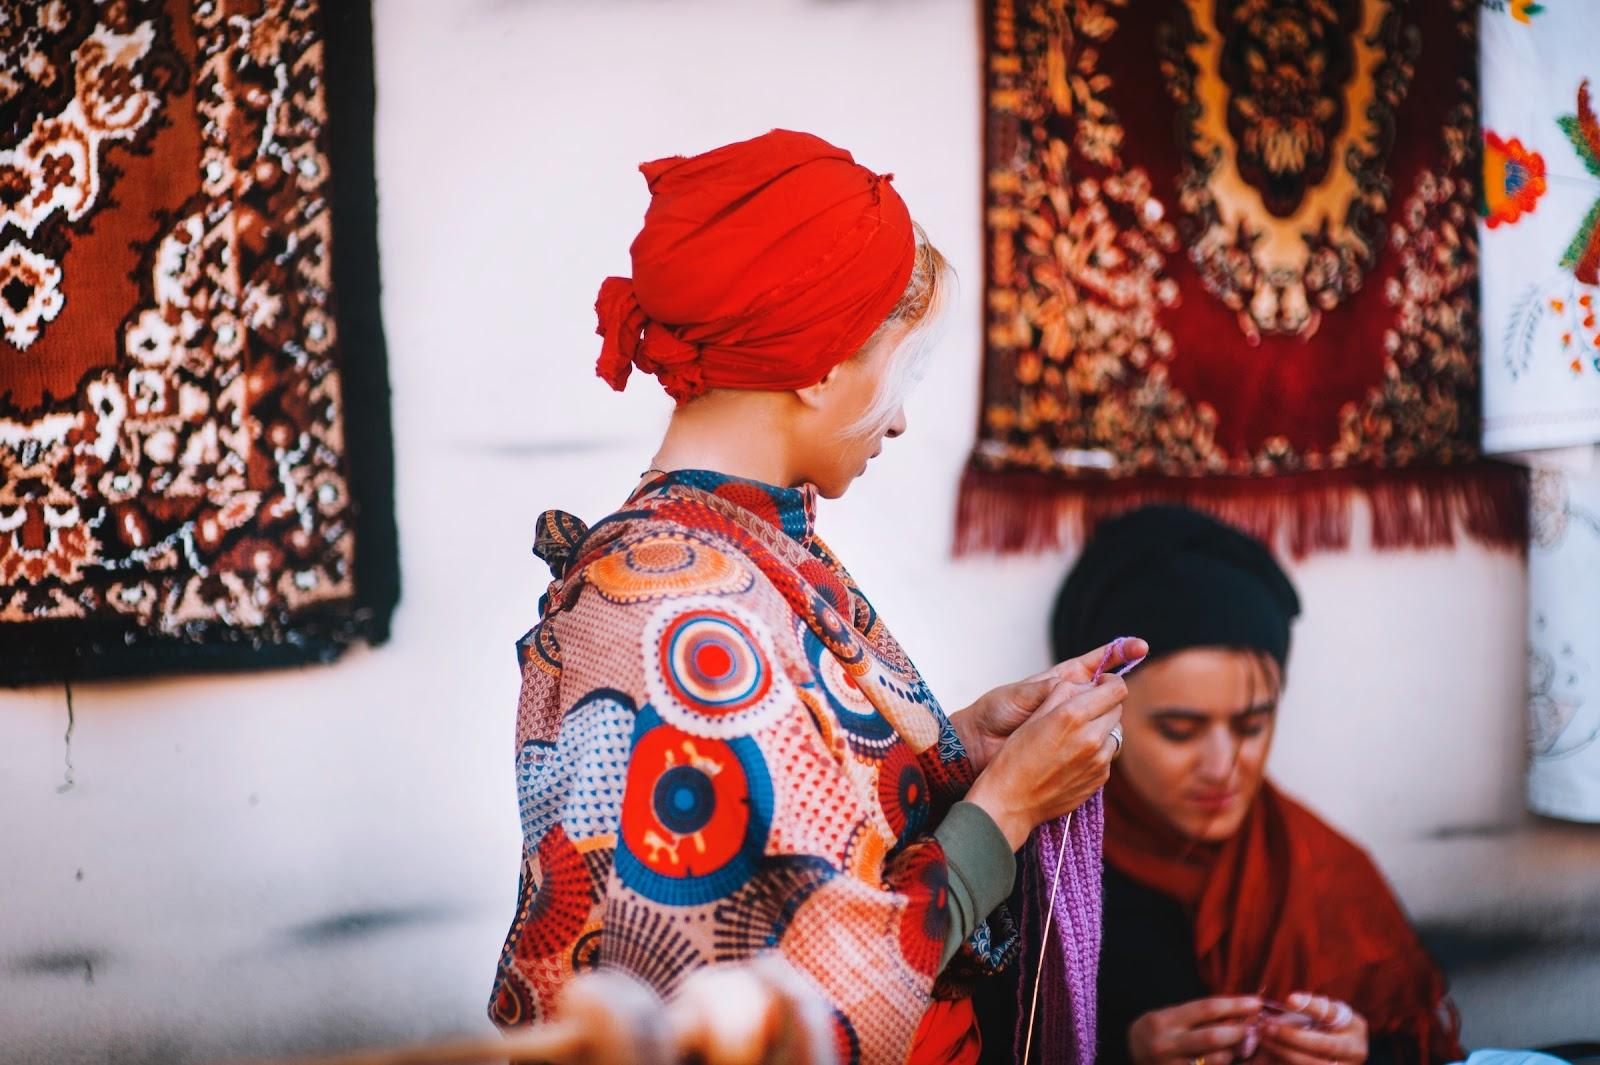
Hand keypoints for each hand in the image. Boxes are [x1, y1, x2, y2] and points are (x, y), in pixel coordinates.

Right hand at [963, 640, 1141, 849]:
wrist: (1011, 801)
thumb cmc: (1015, 757)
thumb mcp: (1034, 716)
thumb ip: (1062, 694)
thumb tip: (1084, 685)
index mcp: (1074, 716)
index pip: (1116, 689)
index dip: (1110, 683)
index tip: (1100, 685)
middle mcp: (1092, 737)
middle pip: (1118, 710)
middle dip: (1105, 706)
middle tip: (1085, 710)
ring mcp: (1099, 761)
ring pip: (1115, 734)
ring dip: (1102, 729)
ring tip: (1077, 736)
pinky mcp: (1100, 779)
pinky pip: (1108, 756)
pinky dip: (1097, 751)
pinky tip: (1074, 756)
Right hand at [1128, 996, 1262, 1064]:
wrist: (1128, 1055)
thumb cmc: (1156, 1032)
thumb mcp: (1169, 1017)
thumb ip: (1198, 1016)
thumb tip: (1237, 1012)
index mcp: (1164, 1021)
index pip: (1206, 1009)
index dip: (1235, 1005)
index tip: (1256, 1003)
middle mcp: (1166, 1044)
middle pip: (1212, 1037)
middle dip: (1238, 1032)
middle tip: (1254, 1029)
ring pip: (1215, 1061)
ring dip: (1234, 1054)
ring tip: (1241, 1048)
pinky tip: (1229, 1060)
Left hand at [1259, 994, 1366, 1064]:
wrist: (1338, 1051)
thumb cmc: (1326, 1025)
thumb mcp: (1325, 1012)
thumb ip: (1311, 1007)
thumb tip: (1290, 1002)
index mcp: (1355, 1027)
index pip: (1332, 1015)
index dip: (1311, 1007)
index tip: (1289, 999)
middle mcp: (1356, 1051)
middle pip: (1323, 1045)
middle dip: (1291, 1036)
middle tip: (1267, 1026)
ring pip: (1312, 1063)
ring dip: (1284, 1052)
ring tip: (1264, 1039)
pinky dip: (1284, 1062)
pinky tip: (1269, 1054)